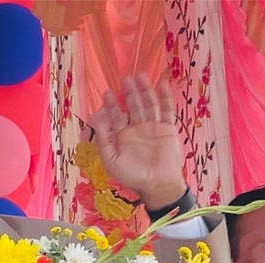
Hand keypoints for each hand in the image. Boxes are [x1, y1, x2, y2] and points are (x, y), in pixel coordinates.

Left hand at [90, 74, 186, 209]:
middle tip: (125, 78)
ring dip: (145, 90)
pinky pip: (167, 110)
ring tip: (140, 76)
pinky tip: (162, 84)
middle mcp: (138, 129)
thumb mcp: (111, 159)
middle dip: (129, 92)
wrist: (157, 185)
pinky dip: (165, 97)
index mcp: (123, 136)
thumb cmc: (132, 176)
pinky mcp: (168, 129)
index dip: (112, 104)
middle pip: (133, 106)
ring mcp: (154, 128)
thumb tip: (96, 117)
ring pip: (149, 104)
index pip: (117, 116)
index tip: (107, 93)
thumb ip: (104, 138)